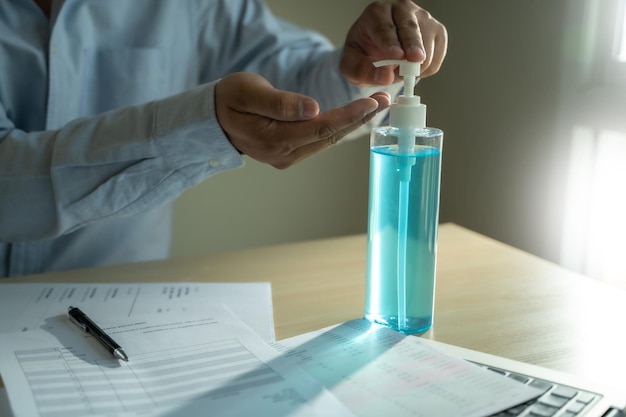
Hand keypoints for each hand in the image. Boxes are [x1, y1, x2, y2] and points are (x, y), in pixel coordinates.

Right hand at [215, 72, 390, 168]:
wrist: (214, 119)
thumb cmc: (230, 100)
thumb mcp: (248, 92)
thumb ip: (280, 102)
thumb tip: (312, 108)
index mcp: (273, 139)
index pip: (320, 128)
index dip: (348, 115)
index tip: (371, 102)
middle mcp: (283, 154)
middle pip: (329, 136)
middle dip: (359, 118)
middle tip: (384, 100)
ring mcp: (286, 157)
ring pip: (326, 140)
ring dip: (352, 123)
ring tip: (375, 105)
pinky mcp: (289, 154)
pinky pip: (318, 142)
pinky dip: (337, 128)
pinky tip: (353, 116)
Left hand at [340, 0, 447, 85]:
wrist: (377, 49)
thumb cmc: (363, 53)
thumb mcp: (351, 64)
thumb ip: (361, 70)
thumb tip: (385, 77)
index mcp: (377, 13)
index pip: (384, 27)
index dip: (390, 42)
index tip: (396, 55)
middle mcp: (402, 9)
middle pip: (410, 28)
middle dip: (413, 45)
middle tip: (414, 60)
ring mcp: (422, 18)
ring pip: (427, 41)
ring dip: (417, 64)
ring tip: (400, 71)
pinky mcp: (437, 31)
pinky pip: (437, 54)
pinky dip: (427, 68)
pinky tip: (413, 69)